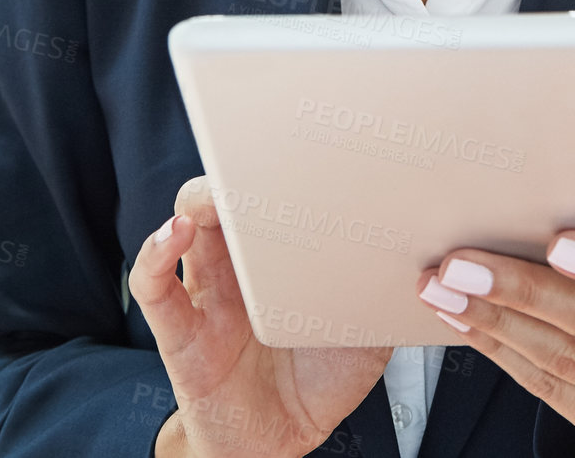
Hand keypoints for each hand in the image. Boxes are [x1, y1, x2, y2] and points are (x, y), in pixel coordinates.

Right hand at [131, 175, 392, 457]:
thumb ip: (379, 291)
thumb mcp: (364, 333)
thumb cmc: (316, 383)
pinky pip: (154, 289)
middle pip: (223, 197)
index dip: (276, 167)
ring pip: (185, 226)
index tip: (302, 146)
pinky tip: (174, 237)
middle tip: (254, 157)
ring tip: (213, 194)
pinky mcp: (181, 334)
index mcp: (278, 257)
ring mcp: (205, 295)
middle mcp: (237, 266)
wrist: (279, 446)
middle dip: (233, 170)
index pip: (268, 195)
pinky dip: (155, 256)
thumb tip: (420, 257)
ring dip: (195, 203)